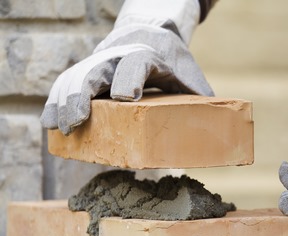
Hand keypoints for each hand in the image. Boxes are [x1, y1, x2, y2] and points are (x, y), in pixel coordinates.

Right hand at [40, 0, 212, 134]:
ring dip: (64, 101)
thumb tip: (222, 134)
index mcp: (150, 56)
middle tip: (78, 121)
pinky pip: (68, 83)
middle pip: (97, 70)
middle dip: (84, 95)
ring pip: (76, 76)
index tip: (124, 98)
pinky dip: (57, 101)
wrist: (152, 34)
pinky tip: (50, 123)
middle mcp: (121, 56)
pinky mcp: (89, 70)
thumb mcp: (192, 79)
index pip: (136, 63)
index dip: (129, 79)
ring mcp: (101, 61)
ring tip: (58, 128)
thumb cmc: (175, 64)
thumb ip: (202, 101)